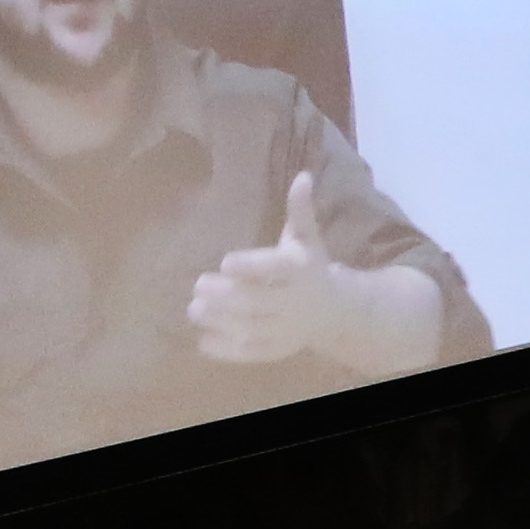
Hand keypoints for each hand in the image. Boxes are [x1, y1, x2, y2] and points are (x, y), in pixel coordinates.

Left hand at [189, 171, 342, 367]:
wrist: (335, 313)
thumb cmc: (312, 267)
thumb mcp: (307, 237)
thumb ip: (301, 211)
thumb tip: (303, 176)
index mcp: (302, 271)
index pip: (277, 269)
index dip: (252, 266)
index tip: (225, 261)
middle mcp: (296, 303)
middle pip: (260, 301)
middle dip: (228, 295)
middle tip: (198, 285)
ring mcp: (287, 330)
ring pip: (253, 328)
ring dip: (222, 321)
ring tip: (194, 310)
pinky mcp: (277, 349)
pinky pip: (253, 352)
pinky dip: (228, 351)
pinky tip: (203, 342)